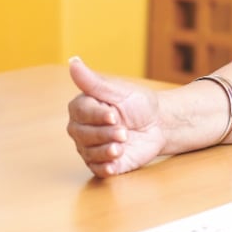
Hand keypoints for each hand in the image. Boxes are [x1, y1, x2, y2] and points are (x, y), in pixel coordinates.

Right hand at [66, 57, 165, 176]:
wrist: (158, 124)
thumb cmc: (138, 104)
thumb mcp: (119, 90)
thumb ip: (93, 81)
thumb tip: (73, 61)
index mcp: (83, 107)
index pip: (81, 113)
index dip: (98, 115)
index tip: (115, 114)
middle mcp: (82, 128)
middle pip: (82, 134)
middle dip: (105, 133)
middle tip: (124, 131)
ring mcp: (90, 147)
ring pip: (89, 152)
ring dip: (107, 149)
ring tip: (124, 142)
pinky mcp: (102, 163)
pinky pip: (97, 169)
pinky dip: (106, 167)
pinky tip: (116, 162)